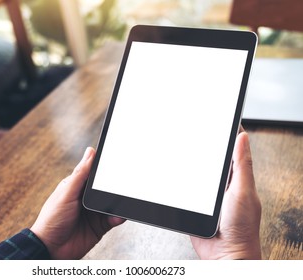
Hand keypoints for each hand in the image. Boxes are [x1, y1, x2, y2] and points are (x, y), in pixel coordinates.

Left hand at [30, 147, 123, 258]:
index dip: (104, 167)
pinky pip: (114, 218)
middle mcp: (86, 198)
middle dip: (114, 186)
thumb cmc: (52, 219)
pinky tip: (118, 216)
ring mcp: (94, 212)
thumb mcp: (66, 193)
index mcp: (77, 186)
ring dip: (118, 202)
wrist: (51, 249)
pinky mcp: (100, 226)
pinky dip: (118, 216)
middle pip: (105, 187)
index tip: (117, 161)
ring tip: (122, 201)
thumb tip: (90, 152)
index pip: (94, 172)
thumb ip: (80, 174)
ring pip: (112, 202)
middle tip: (122, 184)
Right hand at [191, 130, 261, 258]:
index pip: (232, 150)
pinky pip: (186, 188)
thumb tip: (243, 137)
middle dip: (204, 145)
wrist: (224, 255)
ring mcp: (208, 195)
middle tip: (194, 127)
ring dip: (190, 162)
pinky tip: (174, 171)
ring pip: (197, 173)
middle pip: (212, 159)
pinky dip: (181, 180)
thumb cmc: (241, 228)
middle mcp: (223, 185)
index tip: (219, 118)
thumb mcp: (243, 192)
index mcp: (237, 178)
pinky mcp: (195, 204)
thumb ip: (242, 166)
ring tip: (179, 144)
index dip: (227, 134)